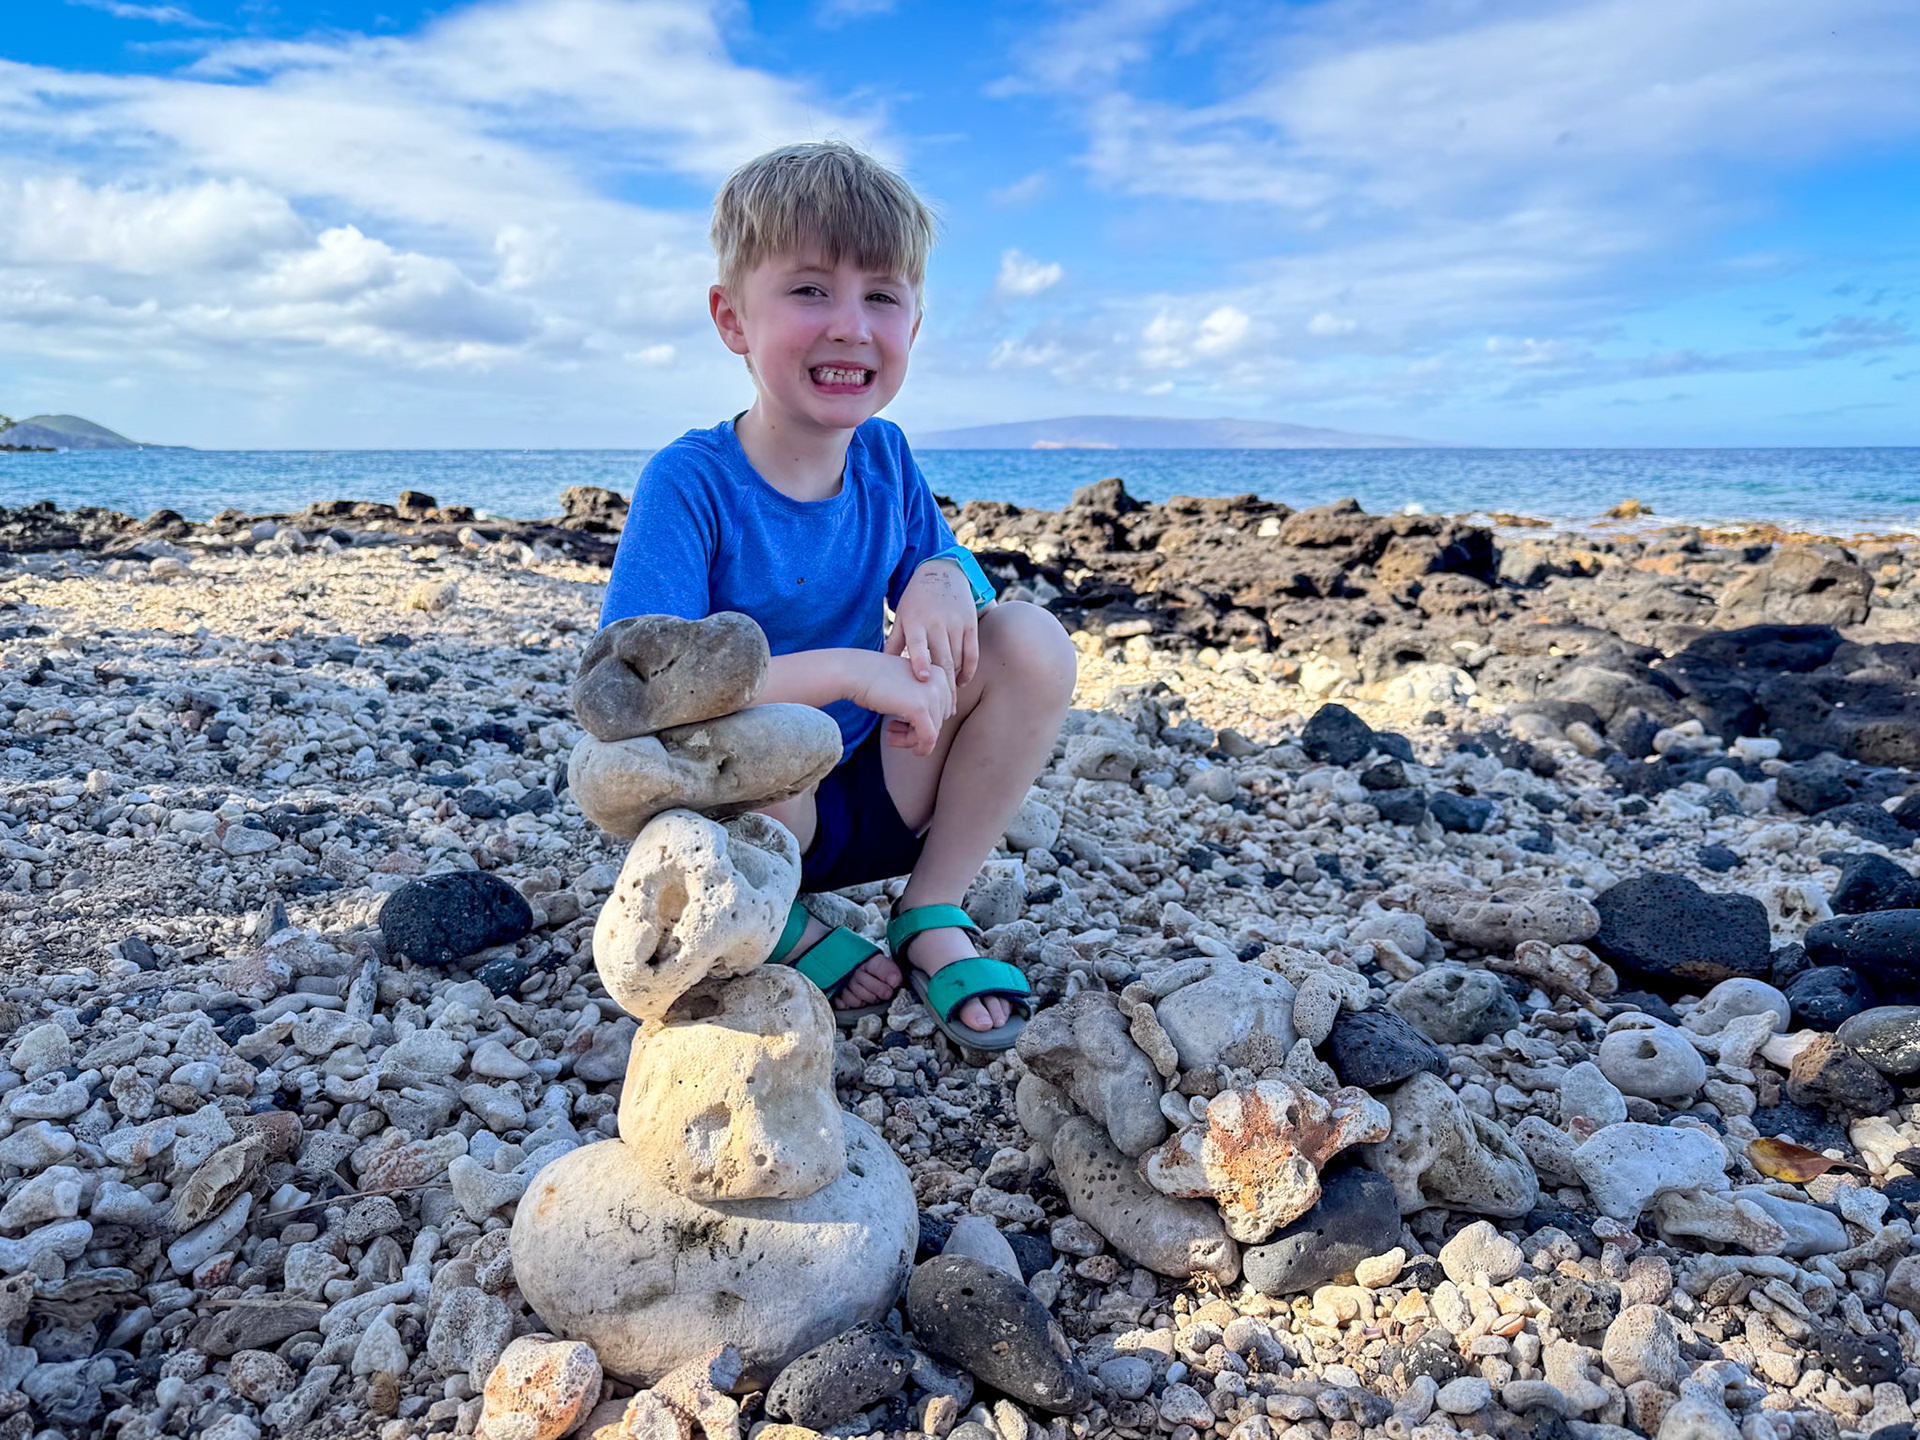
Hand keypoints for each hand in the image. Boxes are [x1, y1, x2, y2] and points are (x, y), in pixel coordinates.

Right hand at [849, 651, 952, 756]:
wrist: (853, 672)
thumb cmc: (873, 679)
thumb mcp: (906, 686)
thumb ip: (923, 700)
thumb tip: (932, 736)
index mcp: (940, 674)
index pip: (942, 710)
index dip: (923, 721)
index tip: (901, 723)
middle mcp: (940, 681)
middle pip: (938, 722)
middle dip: (916, 732)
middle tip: (891, 731)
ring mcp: (931, 694)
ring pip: (932, 733)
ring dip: (909, 739)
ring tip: (889, 734)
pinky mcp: (919, 707)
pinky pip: (928, 739)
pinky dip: (917, 748)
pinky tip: (892, 740)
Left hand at [888, 558, 978, 693]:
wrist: (942, 573)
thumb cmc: (916, 601)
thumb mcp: (902, 618)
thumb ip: (894, 643)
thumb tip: (882, 670)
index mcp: (916, 621)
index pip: (918, 644)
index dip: (920, 661)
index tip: (922, 679)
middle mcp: (937, 622)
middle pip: (942, 658)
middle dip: (941, 685)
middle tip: (938, 708)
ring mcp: (956, 623)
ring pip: (957, 659)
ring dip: (953, 681)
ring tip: (947, 700)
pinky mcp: (971, 623)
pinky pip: (972, 653)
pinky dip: (968, 670)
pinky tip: (961, 683)